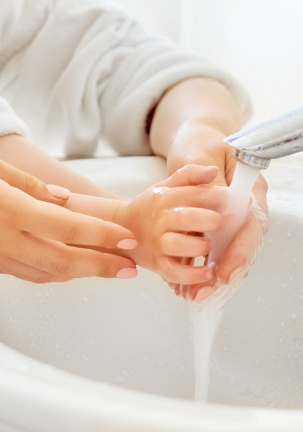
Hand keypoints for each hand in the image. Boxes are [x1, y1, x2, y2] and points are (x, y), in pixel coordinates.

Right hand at [0, 149, 137, 282]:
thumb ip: (25, 182)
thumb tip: (61, 200)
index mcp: (7, 208)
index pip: (66, 228)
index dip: (101, 237)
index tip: (127, 241)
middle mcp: (3, 239)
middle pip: (64, 261)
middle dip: (101, 266)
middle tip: (130, 270)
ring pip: (46, 272)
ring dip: (80, 273)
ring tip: (106, 271)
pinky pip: (25, 272)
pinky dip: (52, 272)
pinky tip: (63, 267)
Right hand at [114, 164, 222, 283]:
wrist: (120, 227)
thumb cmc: (151, 207)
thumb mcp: (166, 186)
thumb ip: (189, 175)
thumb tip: (213, 171)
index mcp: (164, 197)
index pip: (192, 193)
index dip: (215, 196)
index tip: (230, 199)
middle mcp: (161, 219)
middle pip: (185, 218)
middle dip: (207, 219)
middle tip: (219, 222)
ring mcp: (158, 242)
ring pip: (178, 245)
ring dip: (199, 246)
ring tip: (209, 245)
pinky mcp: (158, 264)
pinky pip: (175, 272)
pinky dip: (192, 275)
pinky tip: (207, 272)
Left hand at [165, 120, 268, 298]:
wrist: (193, 141)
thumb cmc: (200, 142)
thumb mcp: (201, 151)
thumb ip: (206, 175)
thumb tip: (216, 197)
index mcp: (248, 189)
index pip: (252, 225)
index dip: (241, 250)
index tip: (225, 270)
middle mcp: (242, 207)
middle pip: (242, 245)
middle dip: (226, 270)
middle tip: (207, 290)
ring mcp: (229, 218)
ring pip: (226, 253)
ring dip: (210, 276)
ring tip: (193, 295)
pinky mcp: (213, 226)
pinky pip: (210, 251)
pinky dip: (198, 269)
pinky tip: (185, 286)